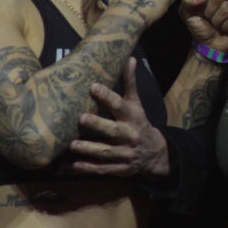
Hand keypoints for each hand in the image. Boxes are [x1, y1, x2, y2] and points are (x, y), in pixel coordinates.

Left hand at [68, 57, 170, 178]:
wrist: (156, 154)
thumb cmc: (139, 123)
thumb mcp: (136, 104)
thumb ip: (130, 83)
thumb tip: (130, 58)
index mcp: (133, 117)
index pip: (120, 105)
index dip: (107, 96)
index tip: (93, 86)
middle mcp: (129, 135)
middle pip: (114, 131)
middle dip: (98, 125)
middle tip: (81, 119)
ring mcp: (125, 154)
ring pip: (106, 152)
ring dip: (89, 149)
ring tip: (72, 145)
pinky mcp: (120, 169)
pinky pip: (104, 169)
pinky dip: (89, 168)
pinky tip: (74, 166)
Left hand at [180, 0, 227, 53]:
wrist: (210, 45)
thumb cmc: (201, 25)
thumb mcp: (187, 11)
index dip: (202, 1)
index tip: (203, 9)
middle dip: (210, 13)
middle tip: (211, 19)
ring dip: (217, 21)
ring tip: (218, 24)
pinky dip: (226, 28)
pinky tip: (227, 29)